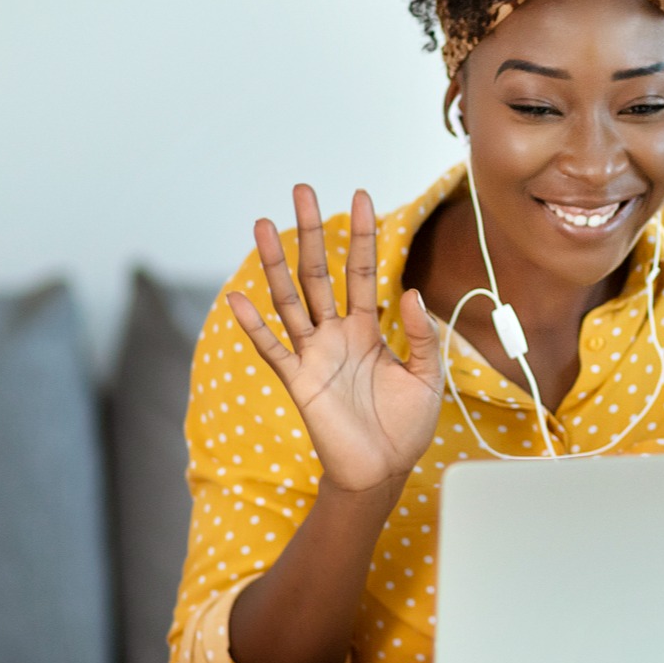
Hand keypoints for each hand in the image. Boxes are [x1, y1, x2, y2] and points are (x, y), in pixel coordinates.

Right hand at [225, 185, 445, 495]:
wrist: (384, 472)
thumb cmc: (405, 426)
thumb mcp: (427, 376)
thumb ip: (421, 335)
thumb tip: (409, 291)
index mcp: (368, 329)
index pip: (363, 271)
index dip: (363, 236)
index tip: (362, 197)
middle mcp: (337, 334)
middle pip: (319, 272)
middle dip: (312, 231)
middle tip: (302, 190)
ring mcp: (314, 355)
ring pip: (290, 299)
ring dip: (275, 263)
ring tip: (263, 224)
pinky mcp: (300, 382)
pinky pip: (272, 349)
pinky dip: (254, 325)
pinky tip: (237, 298)